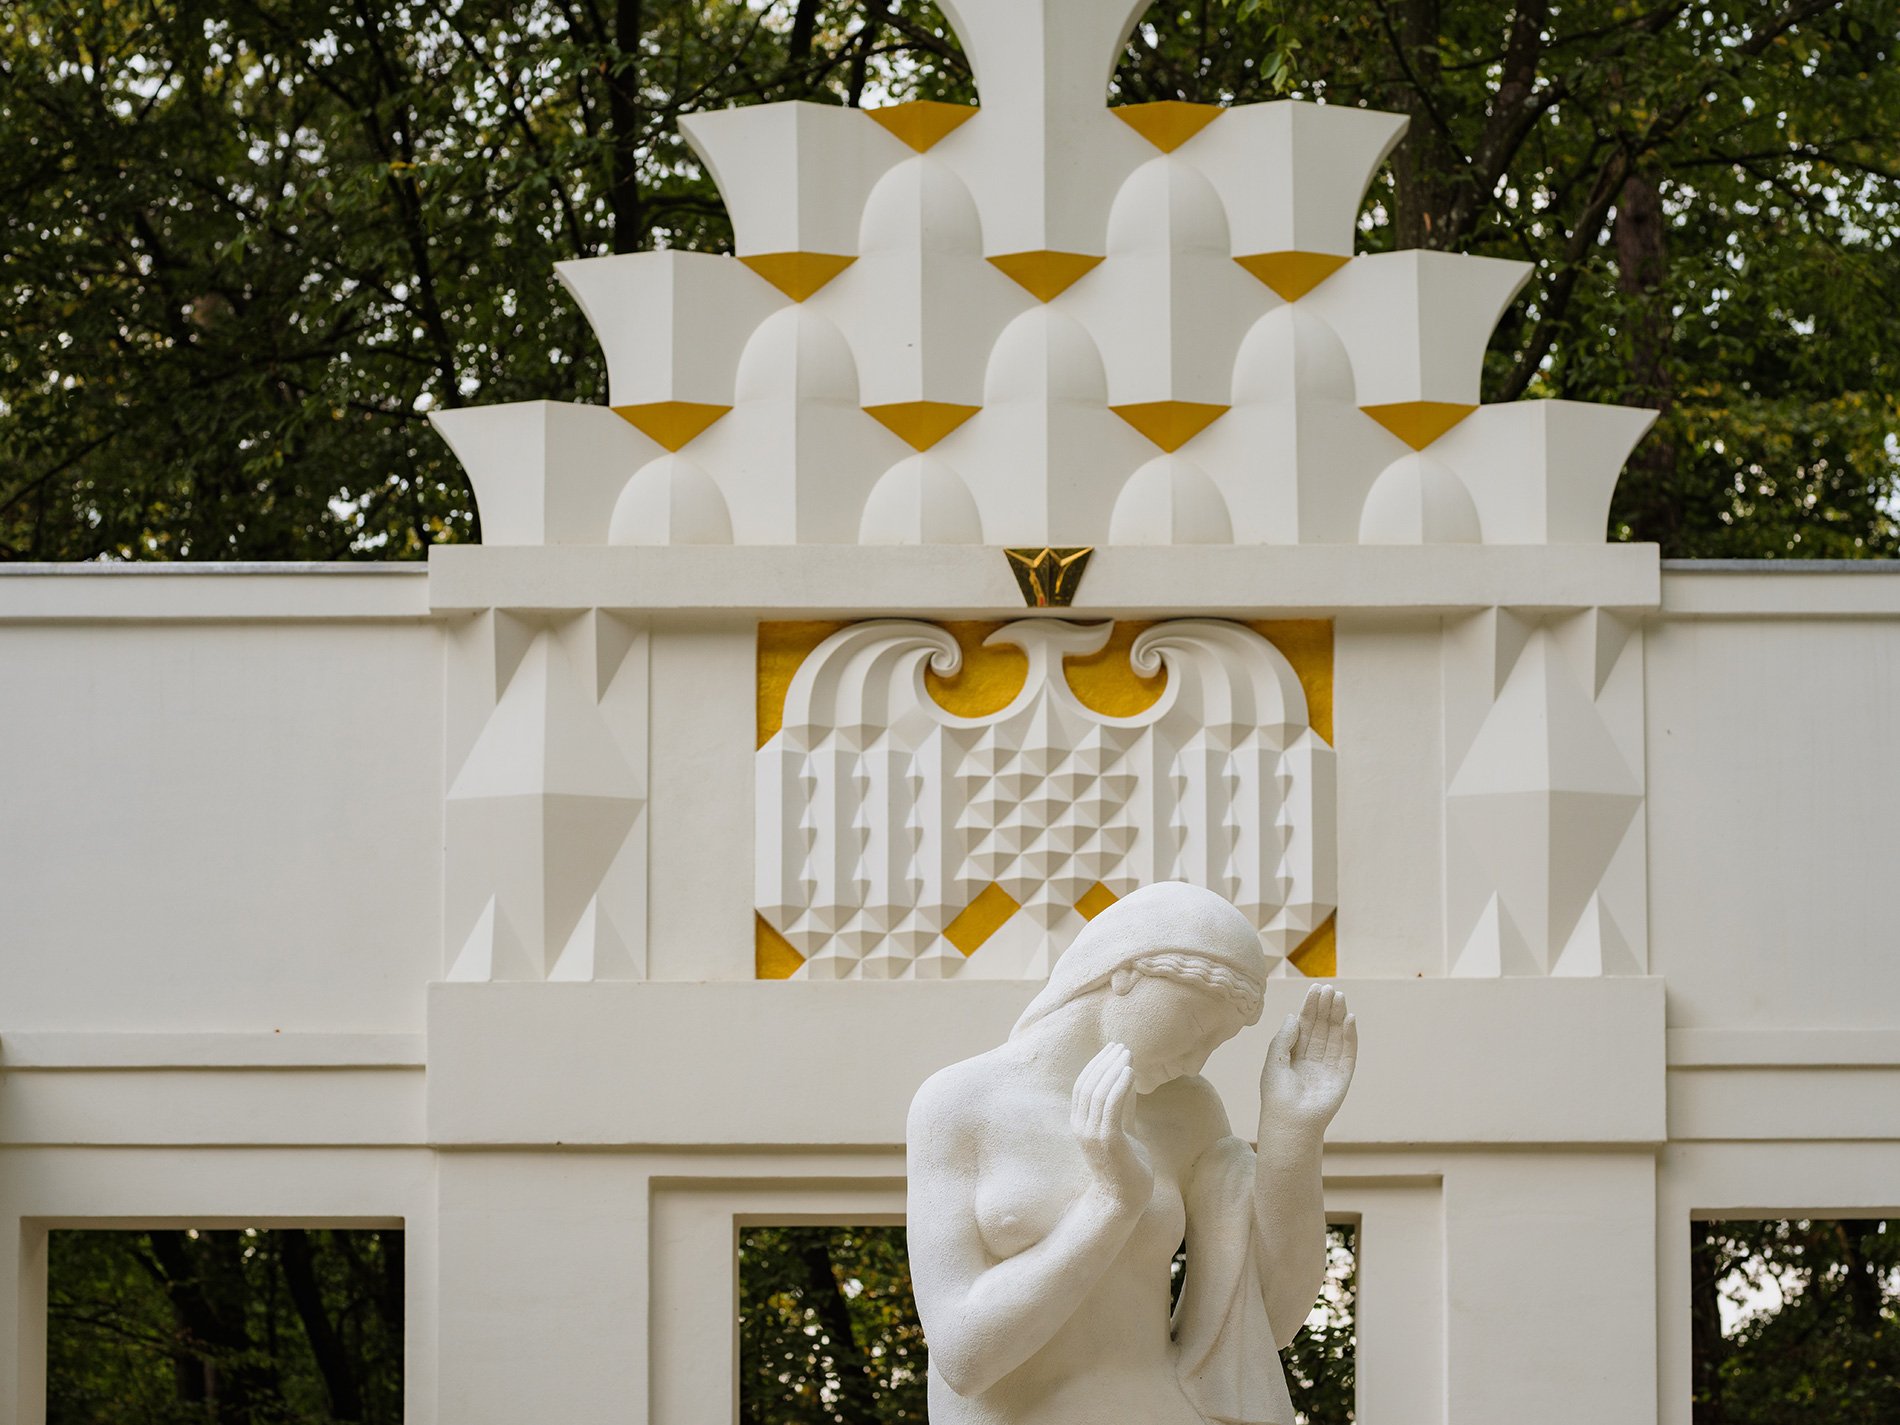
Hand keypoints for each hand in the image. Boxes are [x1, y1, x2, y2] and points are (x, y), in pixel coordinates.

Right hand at [1071, 1043, 1151, 1209]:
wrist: (1124, 1200)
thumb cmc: (1125, 1166)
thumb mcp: (1123, 1129)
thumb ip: (1122, 1106)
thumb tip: (1127, 1078)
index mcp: (1080, 1123)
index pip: (1083, 1085)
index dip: (1096, 1064)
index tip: (1112, 1049)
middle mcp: (1081, 1127)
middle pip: (1088, 1085)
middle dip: (1105, 1062)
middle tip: (1121, 1046)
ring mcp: (1092, 1134)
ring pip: (1098, 1092)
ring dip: (1113, 1069)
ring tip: (1127, 1054)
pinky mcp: (1107, 1141)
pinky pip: (1111, 1107)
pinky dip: (1119, 1086)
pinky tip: (1130, 1072)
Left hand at [1259, 985, 1356, 1138]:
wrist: (1290, 1122)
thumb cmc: (1277, 1094)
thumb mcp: (1274, 1060)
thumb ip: (1284, 1037)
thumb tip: (1294, 1015)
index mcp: (1294, 1055)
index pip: (1305, 1026)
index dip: (1310, 1007)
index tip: (1315, 988)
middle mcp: (1313, 1059)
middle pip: (1322, 1028)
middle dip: (1325, 1008)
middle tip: (1329, 988)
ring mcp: (1328, 1067)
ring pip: (1335, 1036)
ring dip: (1338, 1016)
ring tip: (1339, 997)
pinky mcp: (1342, 1076)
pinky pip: (1348, 1052)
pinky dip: (1350, 1036)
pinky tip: (1349, 1018)